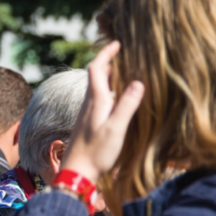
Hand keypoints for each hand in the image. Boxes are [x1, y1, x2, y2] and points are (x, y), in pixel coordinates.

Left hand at [61, 41, 144, 183]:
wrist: (76, 171)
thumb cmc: (96, 152)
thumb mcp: (116, 129)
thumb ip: (126, 106)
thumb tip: (138, 82)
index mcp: (95, 100)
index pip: (97, 67)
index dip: (106, 53)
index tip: (117, 43)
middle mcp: (89, 103)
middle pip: (97, 74)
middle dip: (109, 61)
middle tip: (125, 54)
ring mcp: (87, 112)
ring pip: (98, 86)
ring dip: (110, 76)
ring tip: (126, 71)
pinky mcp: (88, 122)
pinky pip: (99, 98)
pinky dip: (109, 89)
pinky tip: (117, 97)